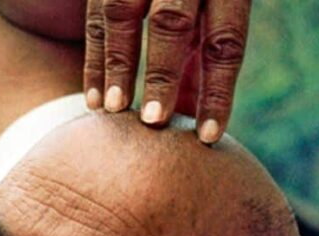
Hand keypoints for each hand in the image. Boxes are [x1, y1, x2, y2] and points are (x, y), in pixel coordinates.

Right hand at [83, 0, 251, 143]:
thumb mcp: (212, 14)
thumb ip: (203, 58)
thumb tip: (194, 122)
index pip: (224, 43)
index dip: (218, 92)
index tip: (209, 137)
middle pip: (172, 24)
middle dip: (162, 75)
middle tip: (153, 121)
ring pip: (122, 16)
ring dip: (118, 68)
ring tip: (113, 111)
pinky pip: (95, 20)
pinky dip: (94, 63)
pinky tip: (94, 101)